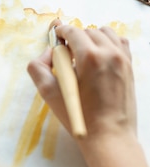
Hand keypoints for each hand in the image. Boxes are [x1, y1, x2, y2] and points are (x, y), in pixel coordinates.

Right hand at [27, 22, 136, 147]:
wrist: (109, 135)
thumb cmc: (81, 118)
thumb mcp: (50, 94)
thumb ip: (38, 68)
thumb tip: (47, 52)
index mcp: (90, 57)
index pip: (72, 31)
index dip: (61, 32)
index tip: (55, 36)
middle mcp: (109, 53)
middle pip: (87, 31)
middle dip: (74, 39)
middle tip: (65, 56)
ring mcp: (122, 58)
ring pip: (104, 33)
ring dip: (91, 39)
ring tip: (82, 56)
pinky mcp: (129, 67)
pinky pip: (119, 42)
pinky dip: (107, 43)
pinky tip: (99, 57)